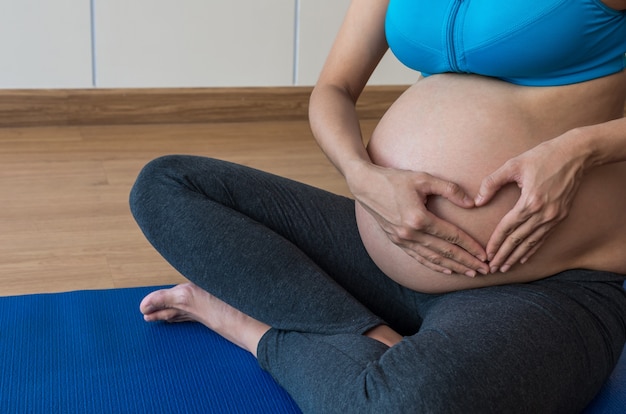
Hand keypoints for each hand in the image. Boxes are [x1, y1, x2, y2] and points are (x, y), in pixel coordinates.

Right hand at [352, 164, 488, 276]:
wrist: (365, 185)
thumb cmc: (395, 179)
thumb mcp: (423, 179)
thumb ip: (449, 189)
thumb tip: (472, 203)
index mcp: (418, 218)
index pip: (451, 236)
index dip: (470, 247)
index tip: (484, 255)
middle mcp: (410, 233)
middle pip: (444, 252)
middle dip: (466, 262)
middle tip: (484, 270)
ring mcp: (401, 240)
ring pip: (432, 258)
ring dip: (452, 267)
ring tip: (469, 273)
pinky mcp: (396, 241)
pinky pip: (418, 257)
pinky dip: (433, 265)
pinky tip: (445, 270)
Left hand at [475, 137, 585, 272]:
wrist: (576, 153)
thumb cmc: (542, 156)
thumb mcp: (513, 164)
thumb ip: (492, 182)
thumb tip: (477, 201)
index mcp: (530, 202)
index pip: (508, 228)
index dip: (496, 242)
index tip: (487, 254)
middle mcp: (544, 213)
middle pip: (519, 239)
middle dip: (504, 255)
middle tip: (492, 268)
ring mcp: (554, 216)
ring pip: (532, 242)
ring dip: (517, 256)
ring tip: (506, 267)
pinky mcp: (561, 215)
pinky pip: (544, 237)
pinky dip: (533, 248)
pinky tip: (524, 257)